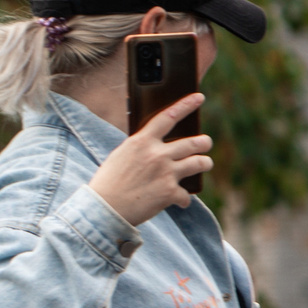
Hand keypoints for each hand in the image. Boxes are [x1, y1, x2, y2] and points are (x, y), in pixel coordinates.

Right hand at [85, 91, 209, 225]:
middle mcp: (157, 155)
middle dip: (204, 142)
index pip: (168, 117)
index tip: (199, 97)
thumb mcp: (121, 156)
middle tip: (204, 143)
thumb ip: (141, 148)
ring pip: (201, 162)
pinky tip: (178, 201)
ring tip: (203, 164)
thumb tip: (159, 145)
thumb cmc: (108, 183)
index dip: (186, 105)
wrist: (103, 209)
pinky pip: (187, 194)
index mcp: (141, 142)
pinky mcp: (170, 193)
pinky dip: (182, 199)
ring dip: (204, 163)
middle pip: (194, 142)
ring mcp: (166, 173)